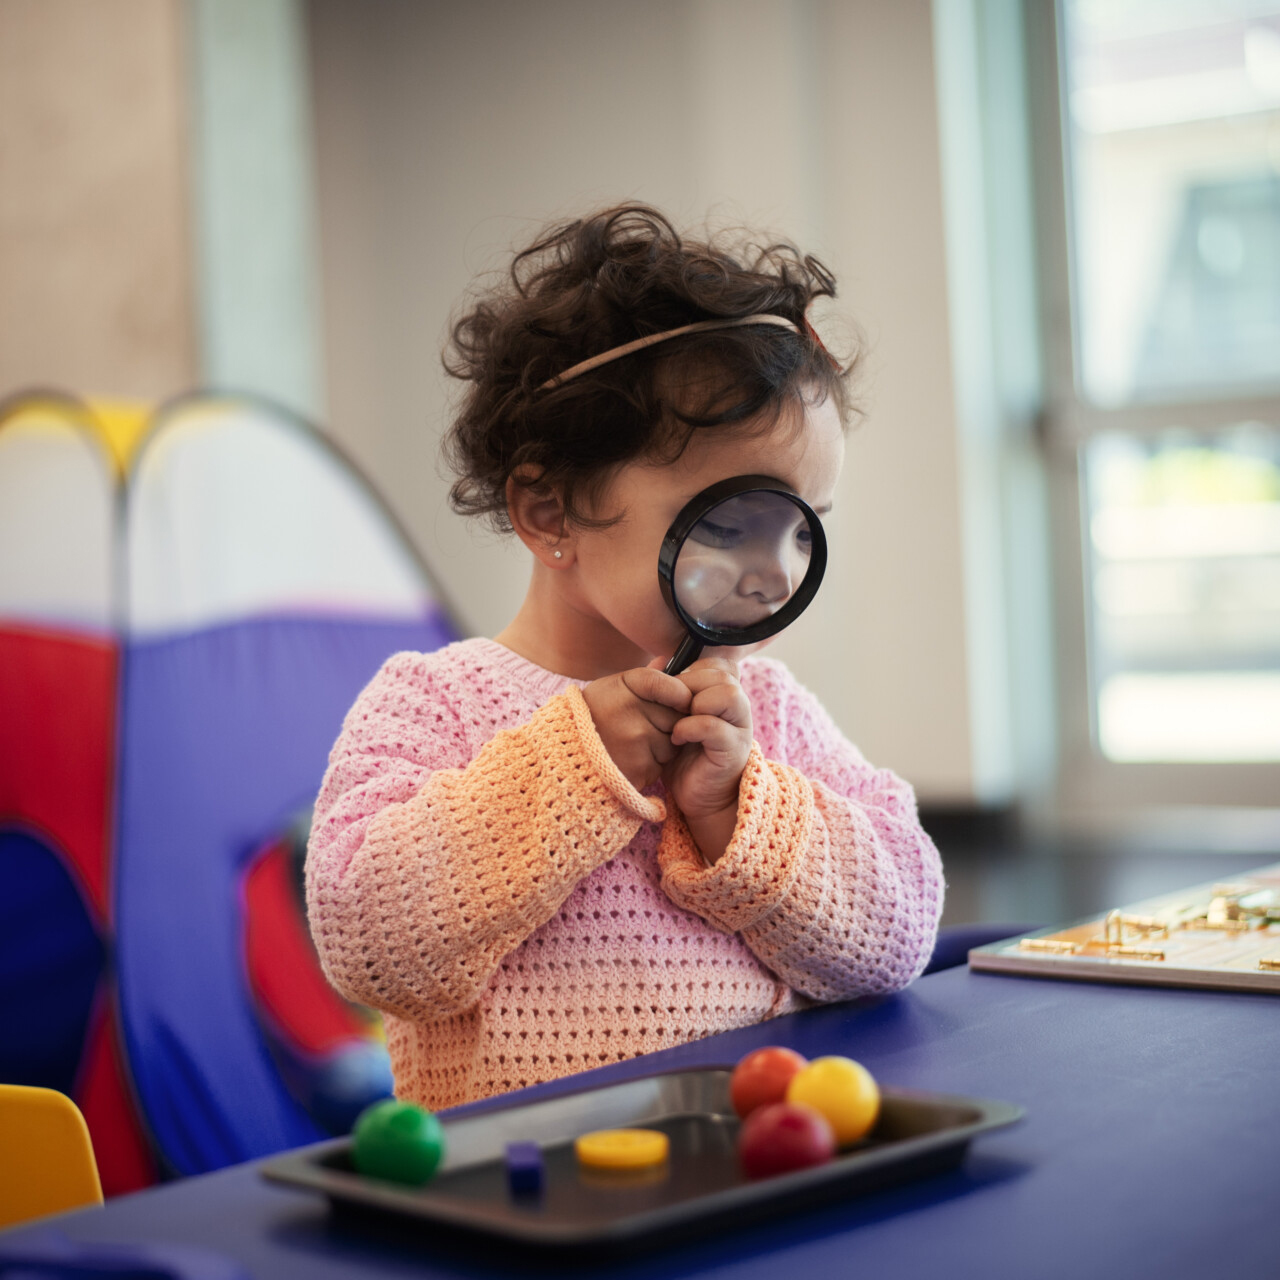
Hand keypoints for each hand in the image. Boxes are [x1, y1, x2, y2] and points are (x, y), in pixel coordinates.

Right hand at [581, 664, 691, 793]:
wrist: (562, 753)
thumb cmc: (591, 716)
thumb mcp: (611, 688)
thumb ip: (643, 677)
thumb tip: (667, 660)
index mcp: (623, 686)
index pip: (670, 686)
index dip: (680, 693)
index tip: (680, 699)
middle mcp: (629, 713)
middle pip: (676, 716)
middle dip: (671, 721)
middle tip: (649, 723)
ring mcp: (634, 743)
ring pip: (671, 743)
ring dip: (663, 744)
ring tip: (636, 742)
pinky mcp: (637, 769)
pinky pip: (661, 764)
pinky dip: (652, 763)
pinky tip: (632, 758)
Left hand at [664, 657, 751, 861]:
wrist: (700, 799)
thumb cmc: (686, 756)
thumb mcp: (674, 717)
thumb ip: (669, 689)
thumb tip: (657, 660)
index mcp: (727, 696)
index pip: (718, 663)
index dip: (693, 670)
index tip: (675, 691)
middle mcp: (739, 709)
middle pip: (723, 674)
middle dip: (690, 685)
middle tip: (672, 705)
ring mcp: (740, 729)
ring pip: (728, 694)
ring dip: (697, 702)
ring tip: (679, 720)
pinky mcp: (733, 750)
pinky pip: (713, 726)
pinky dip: (690, 728)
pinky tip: (677, 739)